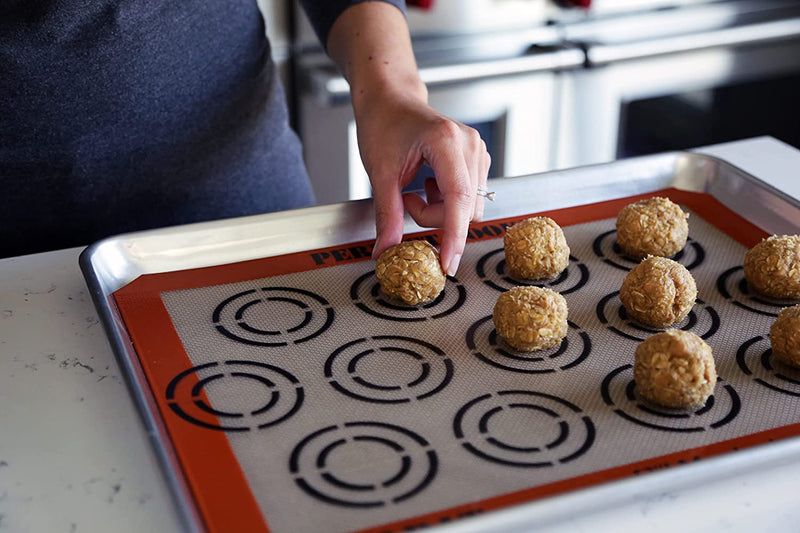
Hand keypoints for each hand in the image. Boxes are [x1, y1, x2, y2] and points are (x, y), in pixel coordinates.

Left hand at [357, 92, 490, 275]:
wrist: (390, 99)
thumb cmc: (383, 124)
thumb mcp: (380, 173)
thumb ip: (386, 215)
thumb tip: (386, 250)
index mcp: (446, 141)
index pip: (459, 199)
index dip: (454, 236)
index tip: (447, 263)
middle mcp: (470, 144)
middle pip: (466, 208)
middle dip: (436, 219)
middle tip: (406, 202)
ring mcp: (477, 151)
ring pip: (470, 207)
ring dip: (440, 211)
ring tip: (416, 191)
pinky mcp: (477, 159)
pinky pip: (469, 197)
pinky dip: (447, 202)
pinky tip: (429, 185)